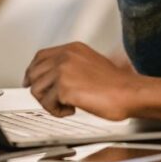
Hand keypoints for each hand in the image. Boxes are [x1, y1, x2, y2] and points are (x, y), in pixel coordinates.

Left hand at [22, 42, 160, 122]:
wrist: (129, 93)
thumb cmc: (116, 85)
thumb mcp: (91, 64)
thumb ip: (71, 66)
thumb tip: (53, 77)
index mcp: (72, 49)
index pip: (40, 57)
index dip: (33, 71)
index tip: (31, 81)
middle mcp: (66, 56)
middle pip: (34, 73)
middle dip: (41, 90)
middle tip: (52, 100)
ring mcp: (63, 71)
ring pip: (37, 90)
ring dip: (50, 103)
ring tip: (67, 105)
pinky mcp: (64, 88)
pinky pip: (47, 105)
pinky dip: (58, 112)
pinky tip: (72, 110)